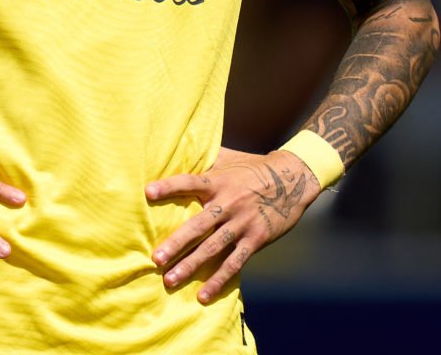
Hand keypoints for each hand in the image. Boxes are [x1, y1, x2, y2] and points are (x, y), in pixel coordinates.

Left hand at [145, 146, 319, 303]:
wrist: (292, 178)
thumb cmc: (252, 167)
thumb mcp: (229, 158)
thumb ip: (205, 158)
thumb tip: (178, 146)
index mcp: (218, 181)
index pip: (189, 182)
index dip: (169, 186)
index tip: (148, 192)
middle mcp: (229, 203)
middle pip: (198, 225)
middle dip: (176, 243)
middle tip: (156, 259)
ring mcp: (242, 223)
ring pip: (213, 248)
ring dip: (191, 265)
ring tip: (171, 280)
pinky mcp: (256, 239)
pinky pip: (235, 262)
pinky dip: (219, 280)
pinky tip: (203, 294)